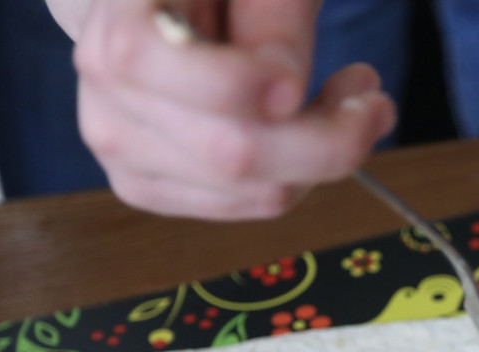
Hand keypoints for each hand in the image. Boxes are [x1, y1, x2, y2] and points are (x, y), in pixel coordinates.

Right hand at [58, 0, 394, 218]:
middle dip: (329, 136)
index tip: (297, 82)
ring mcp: (124, 155)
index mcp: (115, 23)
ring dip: (326, 154)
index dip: (236, 83)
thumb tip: (283, 97)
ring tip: (347, 98)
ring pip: (260, 191)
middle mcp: (105, 98)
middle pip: (232, 153)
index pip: (152, 66)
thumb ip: (271, 22)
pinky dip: (304, 176)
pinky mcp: (154, 190)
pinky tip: (309, 129)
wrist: (163, 11)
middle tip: (373, 97)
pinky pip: (255, 205)